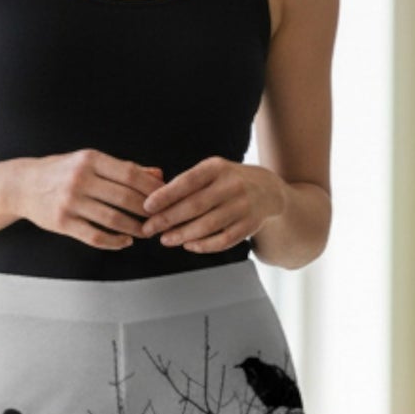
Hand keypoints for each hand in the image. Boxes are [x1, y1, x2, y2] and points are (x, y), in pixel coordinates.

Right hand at [16, 150, 163, 248]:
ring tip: (146, 231)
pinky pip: (95, 236)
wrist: (22, 185)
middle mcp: (80, 179)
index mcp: (90, 160)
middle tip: (161, 218)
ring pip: (113, 219)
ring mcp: (70, 202)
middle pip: (125, 198)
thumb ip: (124, 168)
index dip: (152, 188)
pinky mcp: (63, 223)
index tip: (166, 197)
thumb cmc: (61, 172)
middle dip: (148, 211)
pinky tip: (125, 241)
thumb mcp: (90, 162)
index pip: (130, 174)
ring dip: (134, 228)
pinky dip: (114, 241)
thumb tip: (157, 174)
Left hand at [140, 157, 283, 252]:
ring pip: (208, 225)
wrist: (267, 190)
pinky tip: (189, 245)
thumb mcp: (211, 172)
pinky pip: (223, 240)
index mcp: (217, 168)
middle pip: (195, 206)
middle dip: (167, 219)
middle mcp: (232, 185)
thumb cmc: (227, 182)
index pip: (187, 181)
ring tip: (165, 239)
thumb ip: (187, 183)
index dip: (165, 195)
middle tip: (148, 228)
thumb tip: (154, 203)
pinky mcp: (249, 225)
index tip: (146, 206)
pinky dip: (203, 245)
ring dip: (183, 235)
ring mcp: (243, 206)